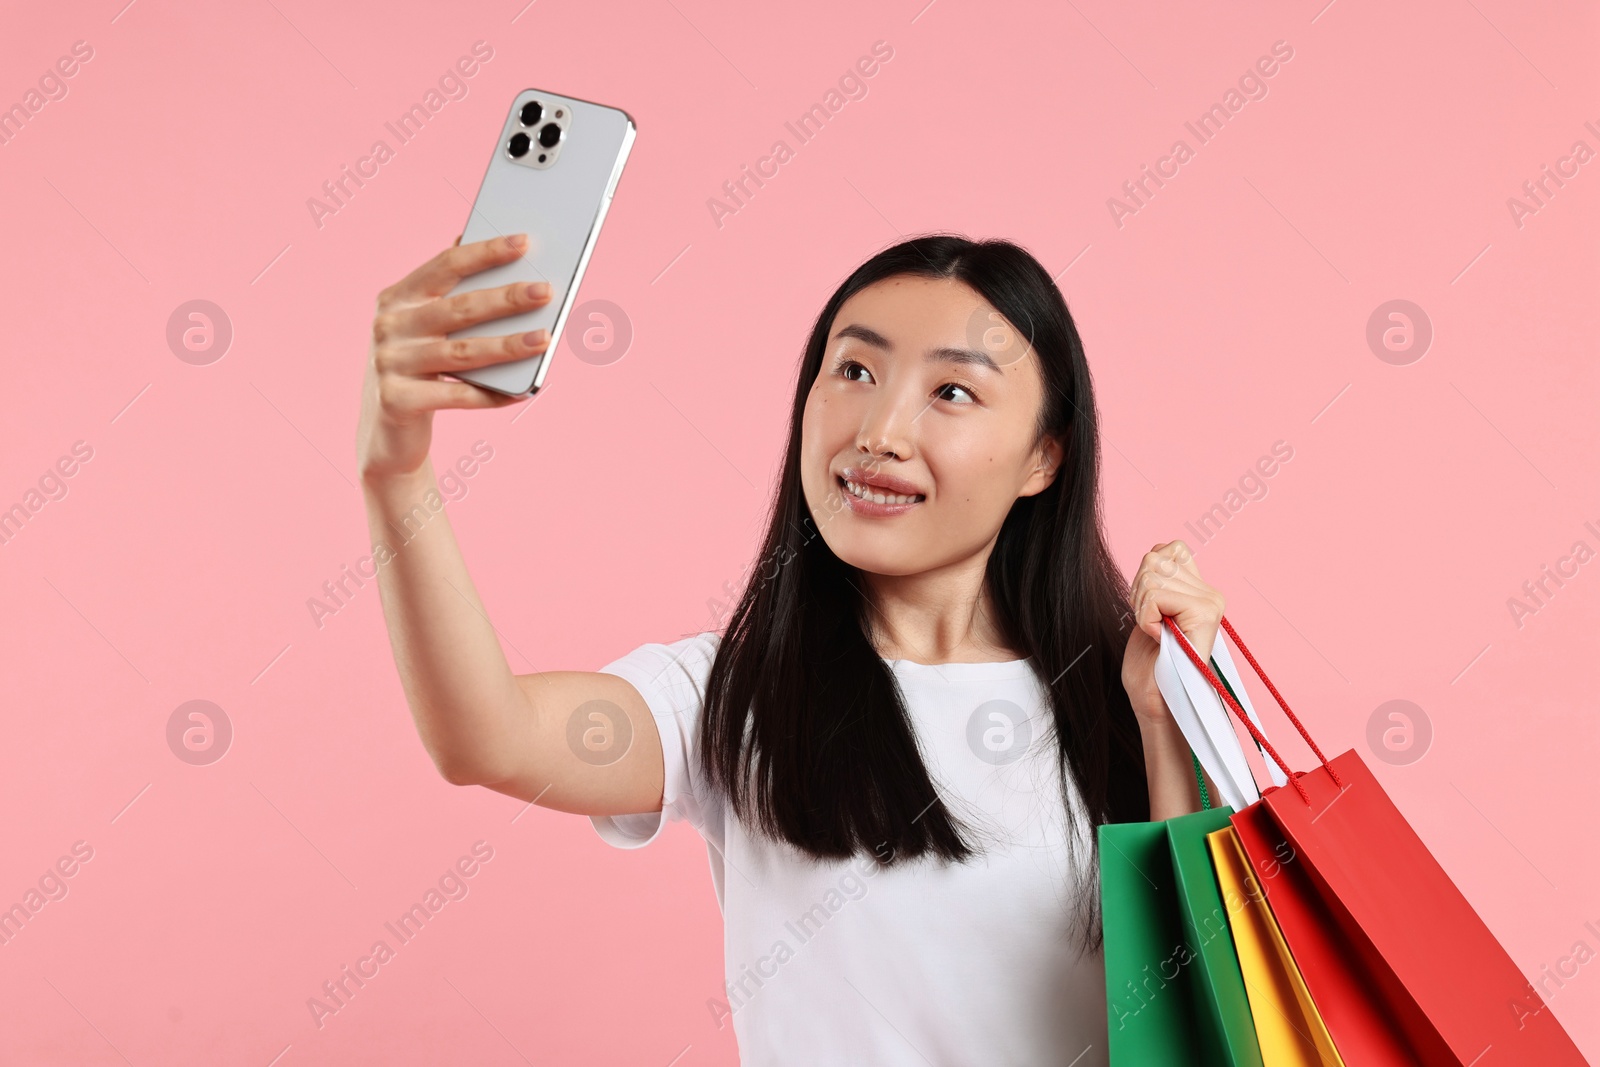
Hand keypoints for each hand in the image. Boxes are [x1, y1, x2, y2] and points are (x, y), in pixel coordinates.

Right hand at [357, 232, 552, 482]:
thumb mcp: (428, 328)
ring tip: (544, 338)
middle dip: (506, 298)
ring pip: (462, 352)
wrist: (387, 433)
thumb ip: (455, 295)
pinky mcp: (396, 400)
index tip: (524, 242)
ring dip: (508, 346)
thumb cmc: (420, 369)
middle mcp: (389, 325)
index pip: (446, 265)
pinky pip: (456, 395)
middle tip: (545, 291)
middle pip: (458, 308)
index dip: (485, 253)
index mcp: (398, 297)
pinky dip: (493, 395)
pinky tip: (524, 391)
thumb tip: (509, 258)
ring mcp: (389, 363)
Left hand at [1120, 540, 1225, 727]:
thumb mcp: (1149, 610)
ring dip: (1141, 607)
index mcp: (1200, 590)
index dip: (1145, 576)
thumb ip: (1158, 580)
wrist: (1155, 701)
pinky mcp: (1204, 614)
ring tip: (1156, 632)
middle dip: (1138, 592)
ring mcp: (1210, 603)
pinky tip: (1159, 637)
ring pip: (1153, 575)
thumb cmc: (1149, 664)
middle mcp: (1211, 593)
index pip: (1167, 549)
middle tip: (1150, 625)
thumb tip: (1157, 551)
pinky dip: (1145, 617)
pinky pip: (1155, 595)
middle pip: (1155, 558)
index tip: (1150, 610)